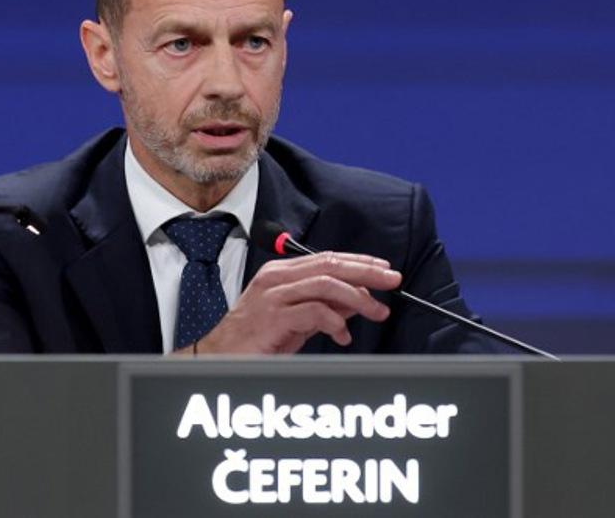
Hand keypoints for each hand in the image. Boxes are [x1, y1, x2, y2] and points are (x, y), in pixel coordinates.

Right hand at [192, 251, 401, 354]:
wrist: (221, 356)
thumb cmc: (257, 338)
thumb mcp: (297, 320)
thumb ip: (324, 307)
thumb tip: (357, 301)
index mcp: (282, 272)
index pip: (328, 258)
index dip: (360, 262)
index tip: (385, 270)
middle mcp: (278, 277)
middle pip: (331, 264)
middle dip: (367, 272)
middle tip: (393, 281)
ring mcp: (274, 295)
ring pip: (327, 284)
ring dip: (358, 297)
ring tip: (376, 311)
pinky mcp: (273, 316)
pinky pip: (314, 311)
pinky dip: (335, 322)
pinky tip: (342, 335)